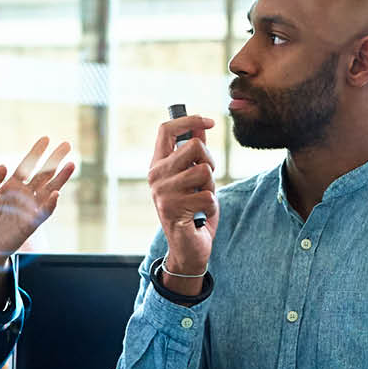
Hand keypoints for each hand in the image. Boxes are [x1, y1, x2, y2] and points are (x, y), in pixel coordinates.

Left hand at [0, 137, 75, 267]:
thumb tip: (3, 165)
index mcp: (10, 187)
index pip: (27, 166)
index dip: (36, 153)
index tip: (46, 139)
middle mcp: (23, 195)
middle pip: (43, 174)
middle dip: (54, 160)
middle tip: (67, 145)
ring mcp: (29, 209)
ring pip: (48, 190)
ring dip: (60, 179)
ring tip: (71, 165)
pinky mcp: (30, 223)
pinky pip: (43, 212)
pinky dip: (50, 204)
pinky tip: (56, 193)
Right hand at [149, 114, 218, 278]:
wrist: (187, 248)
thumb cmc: (192, 210)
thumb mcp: (194, 178)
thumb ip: (195, 153)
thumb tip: (203, 124)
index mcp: (157, 164)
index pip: (166, 129)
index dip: (189, 119)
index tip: (210, 121)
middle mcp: (155, 176)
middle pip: (195, 146)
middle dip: (210, 161)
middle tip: (205, 181)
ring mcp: (162, 193)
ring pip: (204, 171)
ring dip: (211, 187)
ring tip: (200, 200)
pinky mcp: (174, 210)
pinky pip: (208, 196)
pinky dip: (212, 206)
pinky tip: (200, 215)